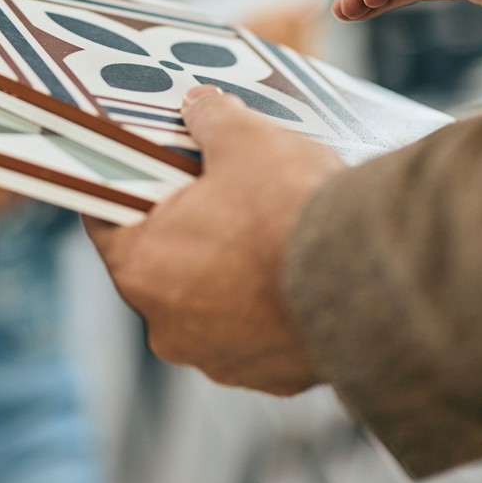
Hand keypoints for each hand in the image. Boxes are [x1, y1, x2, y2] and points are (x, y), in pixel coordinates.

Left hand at [86, 86, 341, 394]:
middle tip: (218, 188)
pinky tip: (299, 269)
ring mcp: (221, 359)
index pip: (106, 219)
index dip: (126, 184)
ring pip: (213, 302)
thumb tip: (199, 105)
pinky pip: (261, 331)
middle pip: (163, 263)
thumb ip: (211, 118)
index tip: (145, 165)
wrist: (375, 279)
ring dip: (232, 271)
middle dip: (186, 227)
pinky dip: (273, 304)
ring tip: (269, 228)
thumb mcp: (245, 138)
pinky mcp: (272, 378)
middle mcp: (168, 327)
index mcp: (141, 268)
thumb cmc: (291, 209)